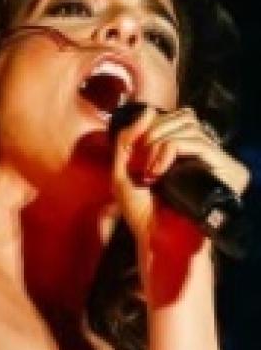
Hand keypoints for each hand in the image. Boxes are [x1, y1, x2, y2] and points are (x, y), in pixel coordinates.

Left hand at [112, 104, 250, 282]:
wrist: (157, 239)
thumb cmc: (142, 211)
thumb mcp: (123, 171)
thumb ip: (128, 140)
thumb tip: (148, 109)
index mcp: (186, 151)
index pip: (177, 117)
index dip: (153, 125)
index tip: (136, 153)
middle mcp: (204, 154)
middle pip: (185, 118)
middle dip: (154, 132)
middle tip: (141, 162)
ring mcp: (216, 162)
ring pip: (190, 128)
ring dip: (160, 143)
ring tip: (149, 170)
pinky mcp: (224, 173)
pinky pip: (197, 144)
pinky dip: (171, 150)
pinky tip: (158, 172)